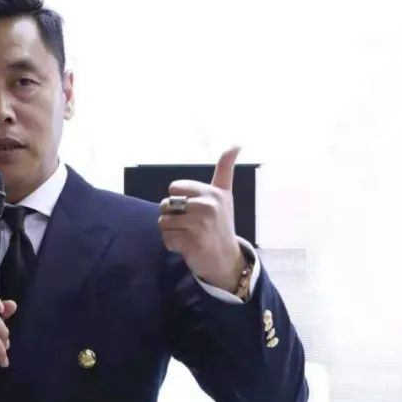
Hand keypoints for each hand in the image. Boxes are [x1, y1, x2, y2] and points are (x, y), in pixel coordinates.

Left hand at [157, 146, 244, 291]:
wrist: (226, 259)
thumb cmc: (221, 224)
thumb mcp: (225, 194)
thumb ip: (226, 168)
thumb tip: (237, 142)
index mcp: (212, 193)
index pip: (174, 187)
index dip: (178, 199)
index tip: (194, 209)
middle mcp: (207, 206)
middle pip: (165, 205)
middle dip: (173, 216)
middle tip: (191, 225)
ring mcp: (199, 225)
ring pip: (163, 222)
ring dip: (171, 231)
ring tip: (189, 235)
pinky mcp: (191, 242)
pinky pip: (166, 238)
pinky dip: (172, 244)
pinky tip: (187, 246)